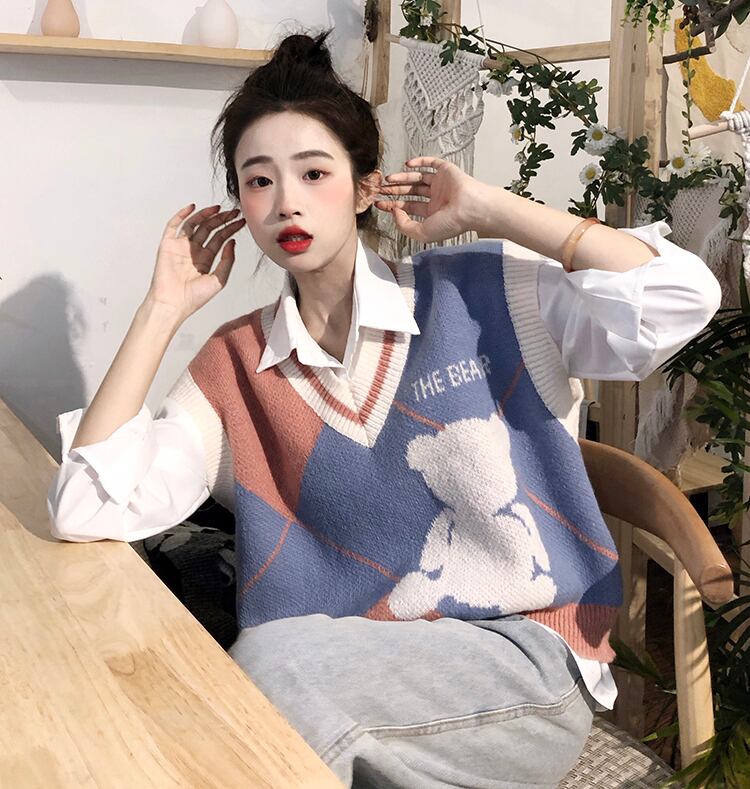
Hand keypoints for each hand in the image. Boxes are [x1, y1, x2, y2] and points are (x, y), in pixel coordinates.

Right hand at [145, 203, 245, 322]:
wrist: (173, 303)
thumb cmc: (194, 298)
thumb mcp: (219, 279)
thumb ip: (228, 261)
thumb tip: (232, 242)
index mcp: (205, 260)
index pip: (220, 239)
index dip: (231, 229)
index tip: (241, 221)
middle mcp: (193, 251)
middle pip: (209, 230)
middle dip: (222, 220)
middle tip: (233, 212)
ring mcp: (180, 247)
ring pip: (194, 224)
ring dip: (205, 215)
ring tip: (218, 208)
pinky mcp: (167, 244)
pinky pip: (174, 225)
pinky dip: (182, 215)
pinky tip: (193, 207)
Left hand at [375, 157, 486, 242]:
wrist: (470, 208)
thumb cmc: (451, 223)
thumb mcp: (421, 233)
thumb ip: (404, 225)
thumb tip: (395, 211)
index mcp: (432, 213)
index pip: (408, 207)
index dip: (393, 205)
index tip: (379, 203)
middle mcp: (436, 198)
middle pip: (410, 192)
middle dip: (394, 191)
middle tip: (380, 189)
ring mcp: (441, 184)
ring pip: (417, 178)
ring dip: (402, 177)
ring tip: (389, 179)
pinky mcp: (447, 171)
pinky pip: (431, 163)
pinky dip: (419, 162)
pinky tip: (407, 164)